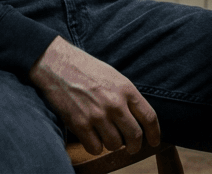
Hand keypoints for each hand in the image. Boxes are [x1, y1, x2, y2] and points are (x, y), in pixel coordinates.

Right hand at [28, 35, 159, 154]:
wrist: (56, 64)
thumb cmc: (85, 69)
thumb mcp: (113, 76)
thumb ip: (127, 96)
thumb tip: (139, 119)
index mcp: (125, 89)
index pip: (149, 118)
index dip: (155, 133)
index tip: (154, 141)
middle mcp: (114, 103)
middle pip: (135, 136)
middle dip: (135, 146)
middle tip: (131, 147)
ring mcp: (97, 115)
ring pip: (115, 144)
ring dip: (112, 144)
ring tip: (106, 135)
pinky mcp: (80, 124)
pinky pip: (95, 148)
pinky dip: (95, 146)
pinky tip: (92, 136)